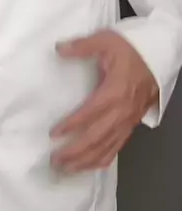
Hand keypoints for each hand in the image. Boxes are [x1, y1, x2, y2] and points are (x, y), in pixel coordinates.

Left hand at [50, 30, 158, 173]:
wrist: (156, 58)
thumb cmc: (129, 51)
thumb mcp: (105, 41)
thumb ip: (82, 46)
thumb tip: (59, 49)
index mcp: (114, 91)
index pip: (91, 113)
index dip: (73, 125)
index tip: (55, 133)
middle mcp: (121, 111)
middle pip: (97, 138)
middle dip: (75, 152)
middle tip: (55, 161)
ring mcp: (126, 121)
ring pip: (106, 148)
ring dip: (85, 161)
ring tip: (65, 169)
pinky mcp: (129, 126)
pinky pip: (116, 148)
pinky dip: (101, 160)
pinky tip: (88, 166)